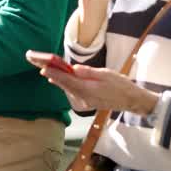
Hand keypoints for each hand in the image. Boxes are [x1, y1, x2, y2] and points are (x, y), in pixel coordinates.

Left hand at [32, 53, 157, 116]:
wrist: (129, 100)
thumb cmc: (120, 85)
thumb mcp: (106, 74)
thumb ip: (88, 72)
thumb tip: (73, 68)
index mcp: (89, 90)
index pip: (68, 81)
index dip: (55, 74)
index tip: (44, 68)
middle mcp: (84, 99)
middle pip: (65, 85)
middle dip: (53, 76)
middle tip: (40, 66)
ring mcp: (84, 103)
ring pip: (67, 89)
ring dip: (58, 80)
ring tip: (47, 71)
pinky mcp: (85, 103)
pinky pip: (72, 93)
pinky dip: (66, 85)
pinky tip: (59, 80)